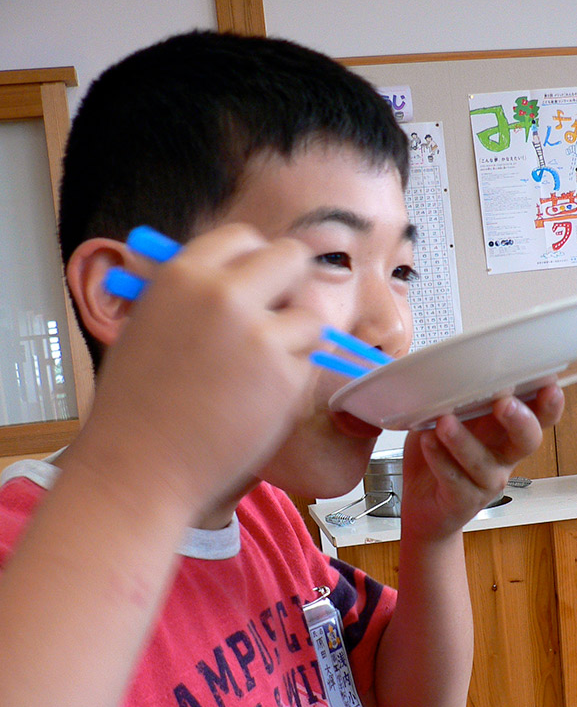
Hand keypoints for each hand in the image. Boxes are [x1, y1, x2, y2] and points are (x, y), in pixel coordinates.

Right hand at [74, 224, 320, 520]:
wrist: (140, 469)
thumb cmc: (137, 408)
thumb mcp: (149, 328)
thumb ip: (191, 297)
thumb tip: (235, 278)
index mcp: (182, 276)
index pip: (243, 238)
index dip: (255, 262)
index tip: (257, 286)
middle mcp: (224, 295)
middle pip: (291, 257)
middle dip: (291, 286)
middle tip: (279, 318)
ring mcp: (260, 335)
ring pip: (311, 317)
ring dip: (296, 341)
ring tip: (257, 375)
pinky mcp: (285, 378)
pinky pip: (309, 364)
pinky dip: (294, 380)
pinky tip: (256, 403)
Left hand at [399, 384, 564, 539]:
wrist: (422, 508)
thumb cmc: (437, 458)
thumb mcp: (445, 419)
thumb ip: (455, 399)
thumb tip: (449, 366)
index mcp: (504, 431)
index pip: (537, 414)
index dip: (548, 401)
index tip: (548, 381)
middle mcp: (502, 457)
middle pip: (528, 439)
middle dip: (521, 419)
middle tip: (504, 402)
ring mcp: (486, 481)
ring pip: (484, 463)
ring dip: (465, 439)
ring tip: (444, 422)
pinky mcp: (464, 500)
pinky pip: (455, 479)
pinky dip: (440, 459)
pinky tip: (428, 442)